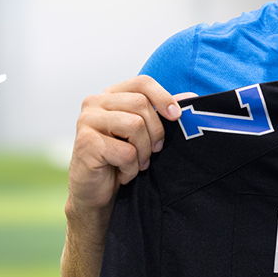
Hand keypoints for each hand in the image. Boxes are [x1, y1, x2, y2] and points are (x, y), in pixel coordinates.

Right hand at [67, 75, 196, 215]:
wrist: (99, 193)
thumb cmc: (122, 159)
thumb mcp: (145, 133)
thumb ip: (162, 113)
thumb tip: (191, 96)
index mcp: (110, 95)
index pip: (141, 83)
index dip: (163, 97)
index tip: (176, 116)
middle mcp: (94, 103)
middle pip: (140, 104)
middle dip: (155, 132)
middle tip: (153, 152)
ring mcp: (86, 121)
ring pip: (134, 126)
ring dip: (143, 152)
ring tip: (137, 163)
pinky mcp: (85, 143)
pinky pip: (125, 152)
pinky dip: (131, 168)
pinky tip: (123, 173)